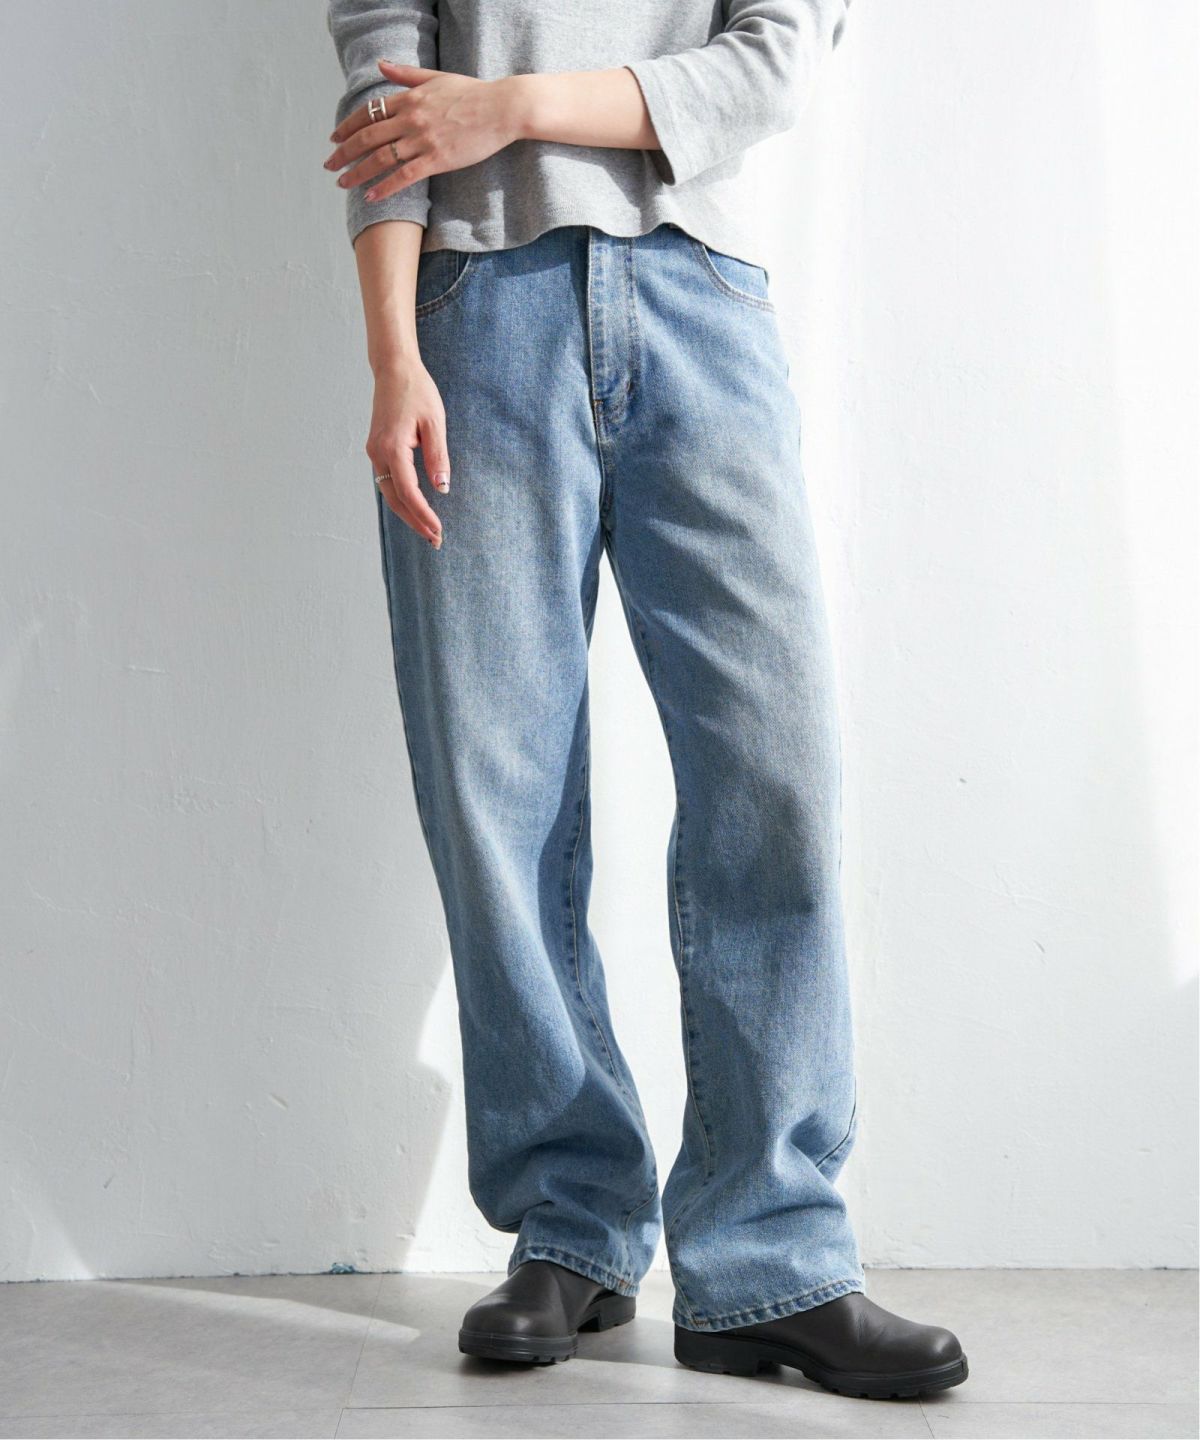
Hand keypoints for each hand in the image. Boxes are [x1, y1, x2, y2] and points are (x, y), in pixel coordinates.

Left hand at [325, 63, 524, 203]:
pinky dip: (384, 187)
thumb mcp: (436, 77)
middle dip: (343, 152)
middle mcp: (410, 118)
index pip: (368, 112)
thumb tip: (380, 65)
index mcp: (409, 98)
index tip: (335, 138)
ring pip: (380, 158)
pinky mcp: (437, 159)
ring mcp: (422, 140)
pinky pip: (404, 176)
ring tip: (343, 183)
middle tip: (329, 164)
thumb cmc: (473, 93)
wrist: (501, 108)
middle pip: (367, 137)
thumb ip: (406, 75)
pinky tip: (370, 197)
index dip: (348, 126)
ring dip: (357, 172)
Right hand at [367, 360, 449, 547]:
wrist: (394, 370)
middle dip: (415, 522)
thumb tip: (442, 488)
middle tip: (436, 540)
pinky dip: (401, 498)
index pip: (408, 492)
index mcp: (392, 447)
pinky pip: (387, 481)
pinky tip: (416, 508)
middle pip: (395, 499)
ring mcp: (374, 452)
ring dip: (408, 513)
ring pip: (389, 493)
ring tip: (428, 529)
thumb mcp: (435, 423)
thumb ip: (438, 457)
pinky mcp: (377, 450)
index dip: (423, 515)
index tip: (438, 530)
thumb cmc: (417, 392)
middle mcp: (378, 453)